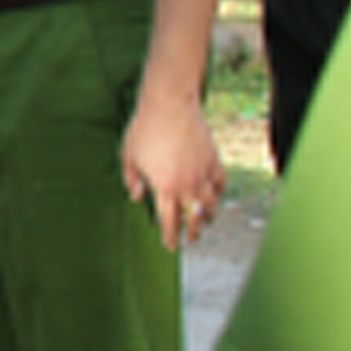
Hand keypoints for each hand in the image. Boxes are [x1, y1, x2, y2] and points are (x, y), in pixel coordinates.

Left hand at [117, 76, 222, 248]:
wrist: (170, 104)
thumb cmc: (144, 129)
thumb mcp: (129, 157)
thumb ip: (132, 179)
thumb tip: (136, 197)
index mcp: (164, 187)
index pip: (169, 221)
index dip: (170, 237)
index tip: (171, 246)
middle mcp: (187, 184)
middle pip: (194, 217)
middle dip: (193, 231)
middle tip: (191, 239)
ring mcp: (203, 171)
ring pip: (212, 202)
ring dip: (209, 215)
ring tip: (206, 221)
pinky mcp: (214, 158)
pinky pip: (221, 182)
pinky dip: (220, 192)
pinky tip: (216, 196)